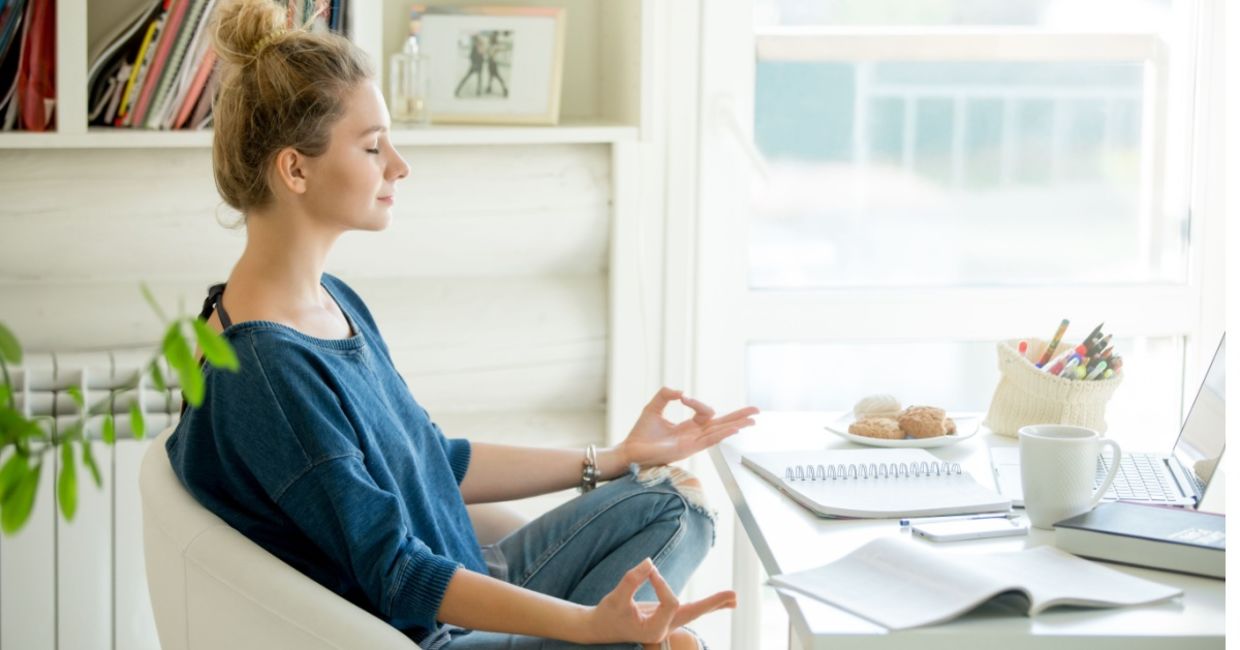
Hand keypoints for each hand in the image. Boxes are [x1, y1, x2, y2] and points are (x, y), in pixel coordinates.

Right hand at [586, 558, 735, 644]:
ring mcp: (665, 624)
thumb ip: (631, 580)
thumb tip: (650, 562)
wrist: (598, 629)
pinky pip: (687, 611)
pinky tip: (719, 603)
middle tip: (734, 596)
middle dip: (712, 604)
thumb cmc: (606, 615)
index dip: (662, 583)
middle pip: (693, 615)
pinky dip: (703, 606)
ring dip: (713, 604)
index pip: (670, 602)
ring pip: (693, 613)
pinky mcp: (664, 617)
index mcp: (653, 629)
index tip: (649, 570)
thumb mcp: (615, 597)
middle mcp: (663, 629)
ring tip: (733, 599)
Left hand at [620, 387, 758, 467]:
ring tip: (752, 420)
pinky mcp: (687, 450)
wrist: (629, 451)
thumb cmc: (640, 433)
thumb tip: (681, 391)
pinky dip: (722, 434)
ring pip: (719, 433)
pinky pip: (709, 441)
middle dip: (739, 417)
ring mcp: (692, 444)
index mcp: (688, 427)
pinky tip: (734, 429)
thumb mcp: (654, 407)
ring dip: (736, 425)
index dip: (697, 402)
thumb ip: (666, 395)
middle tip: (757, 411)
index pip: (705, 413)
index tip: (682, 398)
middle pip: (722, 425)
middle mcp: (694, 436)